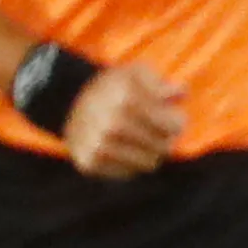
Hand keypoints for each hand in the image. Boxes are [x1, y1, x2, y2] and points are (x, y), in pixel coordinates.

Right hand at [62, 62, 187, 178]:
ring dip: (153, 154)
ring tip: (150, 143)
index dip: (177, 124)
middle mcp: (109, 123)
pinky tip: (130, 150)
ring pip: (148, 163)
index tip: (178, 121)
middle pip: (161, 146)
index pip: (168, 124)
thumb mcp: (135, 74)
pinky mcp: (88, 162)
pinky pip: (127, 173)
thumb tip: (180, 93)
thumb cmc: (112, 88)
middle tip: (166, 136)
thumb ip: (159, 83)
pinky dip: (133, 164)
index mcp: (125, 97)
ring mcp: (98, 145)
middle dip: (167, 140)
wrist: (67, 103)